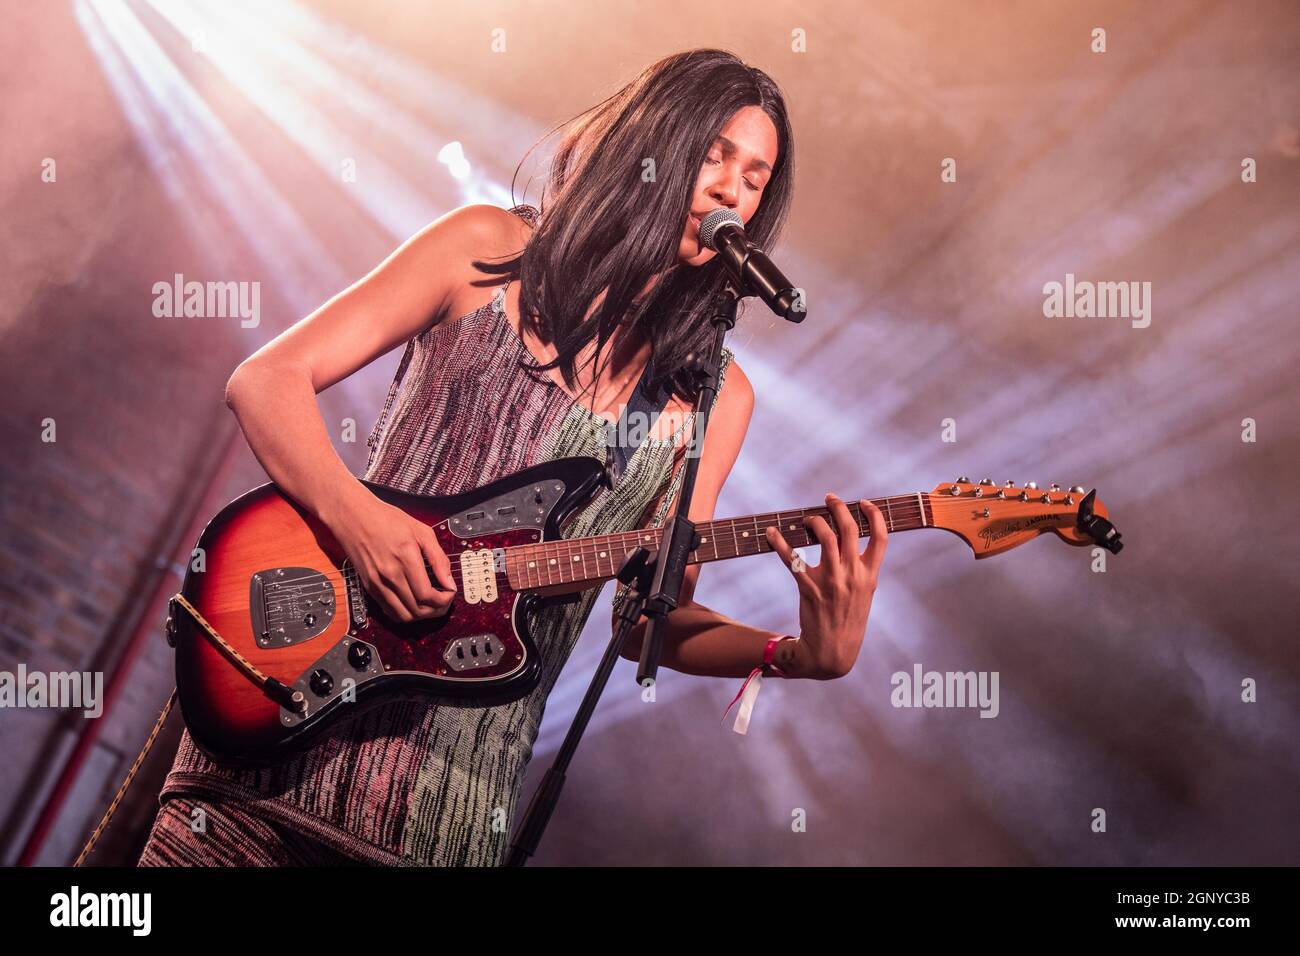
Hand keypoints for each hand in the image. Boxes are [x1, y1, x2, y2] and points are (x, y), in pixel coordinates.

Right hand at [326, 489, 456, 622]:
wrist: (354, 516)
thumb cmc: (386, 519)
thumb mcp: (421, 531)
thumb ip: (439, 558)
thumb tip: (449, 582)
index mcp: (405, 559)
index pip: (428, 596)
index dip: (444, 600)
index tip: (450, 593)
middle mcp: (390, 575)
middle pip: (418, 610)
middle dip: (437, 610)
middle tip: (444, 600)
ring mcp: (377, 584)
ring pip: (404, 616)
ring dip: (421, 615)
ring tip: (431, 604)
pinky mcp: (369, 587)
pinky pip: (389, 611)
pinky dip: (405, 613)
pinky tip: (413, 602)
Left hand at [764, 492, 886, 679]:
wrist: (832, 653)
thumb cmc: (848, 620)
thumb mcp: (864, 595)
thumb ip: (862, 570)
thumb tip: (852, 543)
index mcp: (870, 576)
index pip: (881, 538)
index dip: (874, 515)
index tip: (863, 502)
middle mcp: (853, 576)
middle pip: (849, 530)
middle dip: (838, 508)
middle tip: (829, 499)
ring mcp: (832, 582)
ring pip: (825, 538)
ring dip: (814, 521)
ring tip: (807, 519)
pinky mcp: (809, 589)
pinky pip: (792, 559)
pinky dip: (779, 543)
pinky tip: (771, 533)